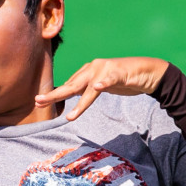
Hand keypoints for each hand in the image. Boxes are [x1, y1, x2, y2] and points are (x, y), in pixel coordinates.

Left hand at [35, 57, 170, 121]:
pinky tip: (97, 86)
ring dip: (79, 101)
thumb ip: (86, 88)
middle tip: (38, 101)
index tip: (39, 102)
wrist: (147, 72)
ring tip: (70, 116)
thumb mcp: (101, 85)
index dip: (54, 94)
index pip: (69, 85)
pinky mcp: (120, 73)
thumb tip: (70, 92)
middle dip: (55, 95)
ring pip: (89, 87)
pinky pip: (110, 79)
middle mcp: (93, 69)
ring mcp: (106, 70)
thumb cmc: (123, 79)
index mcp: (87, 72)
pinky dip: (103, 83)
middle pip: (72, 85)